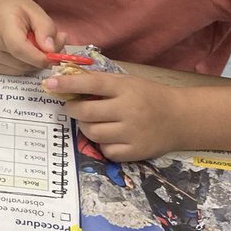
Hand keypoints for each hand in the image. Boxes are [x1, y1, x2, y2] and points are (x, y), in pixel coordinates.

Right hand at [0, 0, 65, 74]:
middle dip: (43, 58)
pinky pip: (17, 72)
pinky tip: (28, 52)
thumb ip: (46, 29)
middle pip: (23, 62)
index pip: (20, 49)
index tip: (56, 55)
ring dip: (36, 62)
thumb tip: (51, 50)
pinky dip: (27, 65)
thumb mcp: (35, 11)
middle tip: (55, 44)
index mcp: (2, 26)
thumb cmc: (14, 9)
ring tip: (40, 46)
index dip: (40, 57)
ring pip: (23, 70)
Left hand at [52, 73, 184, 159]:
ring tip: (91, 120)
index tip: (49, 84)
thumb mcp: (126, 81)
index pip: (92, 84)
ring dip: (85, 126)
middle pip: (87, 113)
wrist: (180, 118)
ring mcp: (132, 133)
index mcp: (125, 88)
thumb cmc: (148, 95)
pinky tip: (108, 135)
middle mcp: (129, 110)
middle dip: (72, 109)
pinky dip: (102, 143)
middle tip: (72, 106)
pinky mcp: (136, 152)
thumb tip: (66, 78)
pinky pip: (106, 150)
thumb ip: (99, 81)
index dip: (68, 84)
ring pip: (93, 133)